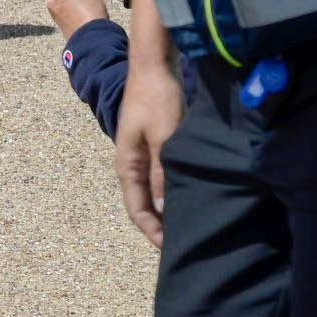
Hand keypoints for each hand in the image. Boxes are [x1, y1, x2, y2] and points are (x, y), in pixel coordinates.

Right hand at [113, 66, 182, 247]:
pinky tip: (190, 195)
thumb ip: (163, 175)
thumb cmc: (157, 101)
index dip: (152, 233)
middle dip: (160, 226)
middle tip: (184, 243)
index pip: (137, 210)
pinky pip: (161, 178)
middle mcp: (132, 164)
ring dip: (168, 209)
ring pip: (154, 192)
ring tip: (189, 224)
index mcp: (127, 165)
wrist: (155, 65)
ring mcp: (143, 155)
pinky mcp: (155, 146)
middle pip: (144, 204)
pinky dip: (173, 191)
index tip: (172, 250)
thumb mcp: (164, 140)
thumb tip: (166, 210)